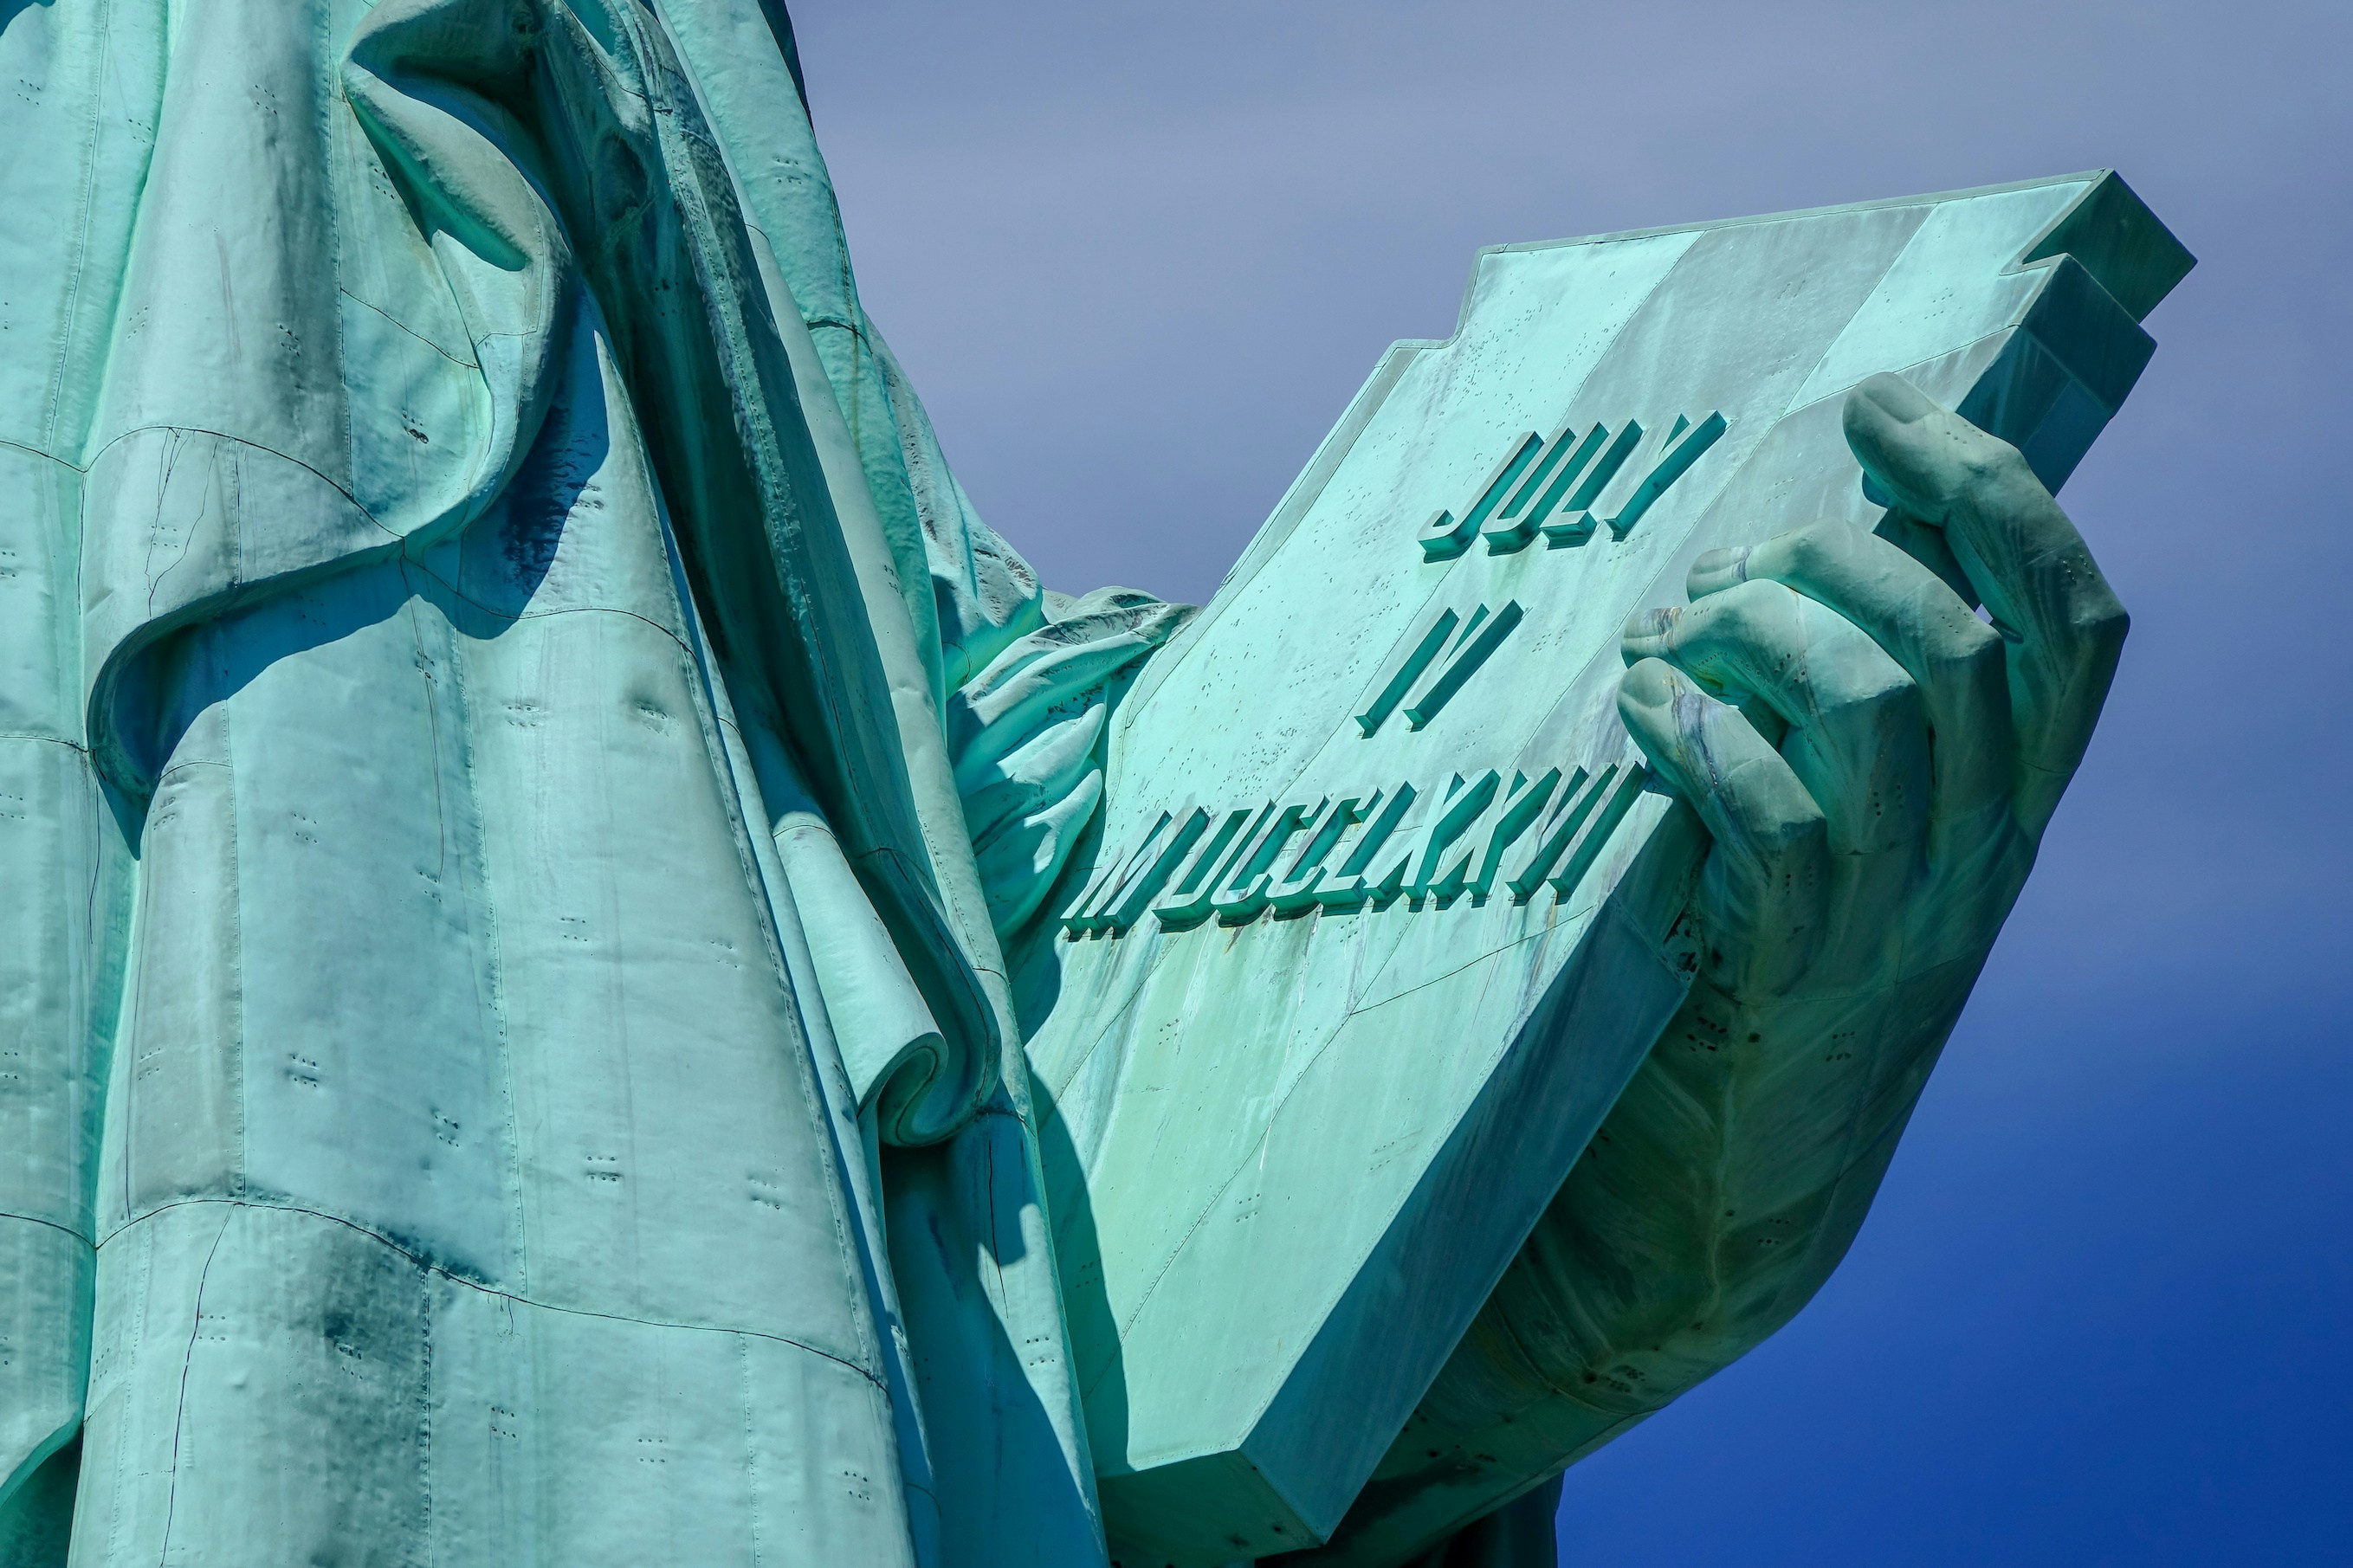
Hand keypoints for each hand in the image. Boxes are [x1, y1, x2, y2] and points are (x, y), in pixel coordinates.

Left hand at [1457, 373, 2129, 1437]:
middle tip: (1715, 574)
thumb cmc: (1747, 987)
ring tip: (1664, 639)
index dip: (1993, 490)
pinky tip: (1638, 714)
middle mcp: (1977, 857)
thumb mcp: (1834, 851)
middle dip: (1832, 555)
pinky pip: (1781, 826)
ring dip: (1761, 636)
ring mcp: (1893, 926)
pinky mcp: (1791, 985)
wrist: (1713, 1213)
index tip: (1886, 409)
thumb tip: (1771, 560)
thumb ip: (1836, 726)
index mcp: (2004, 807)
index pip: (2069, 619)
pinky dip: (1705, 742)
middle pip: (1964, 637)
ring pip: (1884, 708)